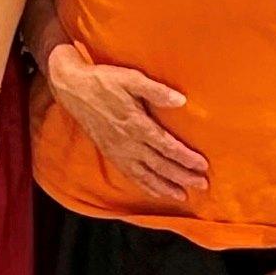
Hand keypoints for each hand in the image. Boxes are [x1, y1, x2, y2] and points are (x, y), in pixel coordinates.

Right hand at [45, 41, 208, 205]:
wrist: (72, 88)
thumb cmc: (103, 81)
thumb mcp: (130, 78)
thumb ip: (156, 90)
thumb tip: (180, 100)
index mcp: (135, 124)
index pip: (166, 146)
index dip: (185, 157)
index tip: (202, 165)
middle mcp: (127, 142)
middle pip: (159, 164)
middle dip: (182, 176)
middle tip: (202, 184)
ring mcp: (118, 150)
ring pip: (145, 174)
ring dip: (165, 186)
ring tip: (183, 196)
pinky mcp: (110, 153)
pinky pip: (130, 175)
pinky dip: (145, 185)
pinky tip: (156, 191)